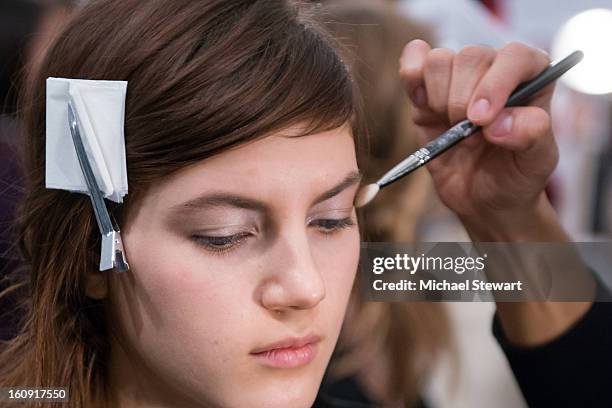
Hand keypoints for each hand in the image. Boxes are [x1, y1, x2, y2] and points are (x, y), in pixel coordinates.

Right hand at [399, 40, 557, 231]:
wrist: (483, 198)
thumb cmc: (516, 173)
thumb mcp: (538, 161)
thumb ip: (531, 135)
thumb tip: (498, 123)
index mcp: (531, 77)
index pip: (515, 56)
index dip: (496, 83)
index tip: (481, 120)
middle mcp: (493, 69)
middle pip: (470, 57)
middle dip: (463, 100)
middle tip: (470, 135)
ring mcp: (457, 79)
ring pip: (438, 61)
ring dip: (440, 98)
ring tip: (452, 127)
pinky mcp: (426, 92)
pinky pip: (413, 65)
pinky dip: (412, 78)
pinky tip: (424, 106)